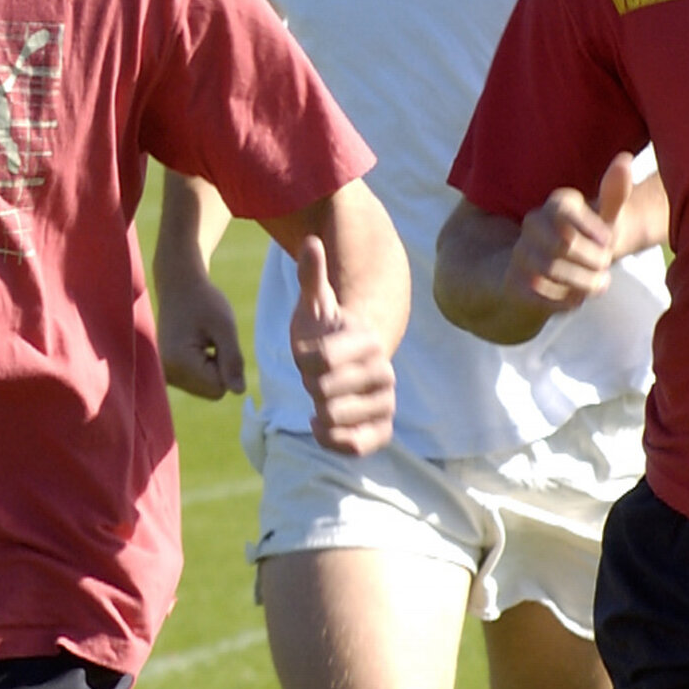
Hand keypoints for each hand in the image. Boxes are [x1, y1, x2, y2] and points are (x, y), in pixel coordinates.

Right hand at [155, 260, 244, 402]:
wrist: (179, 286)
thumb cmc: (204, 301)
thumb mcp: (225, 326)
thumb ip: (232, 360)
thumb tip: (239, 391)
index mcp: (179, 362)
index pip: (219, 388)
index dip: (228, 366)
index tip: (218, 340)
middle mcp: (168, 373)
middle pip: (212, 392)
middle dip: (220, 369)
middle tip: (212, 339)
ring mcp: (166, 374)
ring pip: (206, 389)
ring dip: (213, 368)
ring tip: (203, 340)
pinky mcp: (168, 372)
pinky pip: (198, 382)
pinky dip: (203, 367)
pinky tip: (196, 344)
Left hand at [288, 236, 394, 456]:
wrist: (346, 365)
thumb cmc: (325, 332)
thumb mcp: (315, 304)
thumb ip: (312, 276)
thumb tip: (310, 241)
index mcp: (368, 341)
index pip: (322, 359)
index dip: (302, 359)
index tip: (307, 353)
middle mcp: (384, 373)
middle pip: (323, 391)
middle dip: (309, 385)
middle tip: (316, 378)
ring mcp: (386, 404)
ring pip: (334, 418)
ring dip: (316, 410)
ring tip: (322, 398)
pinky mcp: (383, 432)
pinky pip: (354, 446)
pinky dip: (330, 439)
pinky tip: (320, 424)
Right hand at [503, 185, 623, 315]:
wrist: (560, 268)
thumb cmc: (590, 238)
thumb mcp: (606, 216)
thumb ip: (615, 192)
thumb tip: (624, 160)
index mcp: (557, 203)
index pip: (567, 212)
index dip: (591, 230)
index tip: (608, 241)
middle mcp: (533, 224)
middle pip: (564, 243)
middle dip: (593, 259)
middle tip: (606, 266)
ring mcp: (521, 252)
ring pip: (550, 269)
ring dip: (582, 282)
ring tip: (598, 284)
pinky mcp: (514, 281)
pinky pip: (537, 292)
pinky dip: (563, 299)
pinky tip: (576, 297)